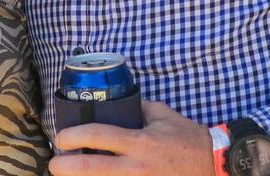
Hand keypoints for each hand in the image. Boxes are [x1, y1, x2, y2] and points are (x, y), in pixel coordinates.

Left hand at [49, 100, 213, 175]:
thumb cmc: (188, 139)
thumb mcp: (163, 115)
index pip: (97, 135)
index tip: (61, 137)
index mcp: (140, 141)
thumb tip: (117, 101)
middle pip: (90, 168)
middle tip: (55, 164)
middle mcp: (136, 166)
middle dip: (64, 167)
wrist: (214, 166)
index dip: (73, 136)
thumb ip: (138, 107)